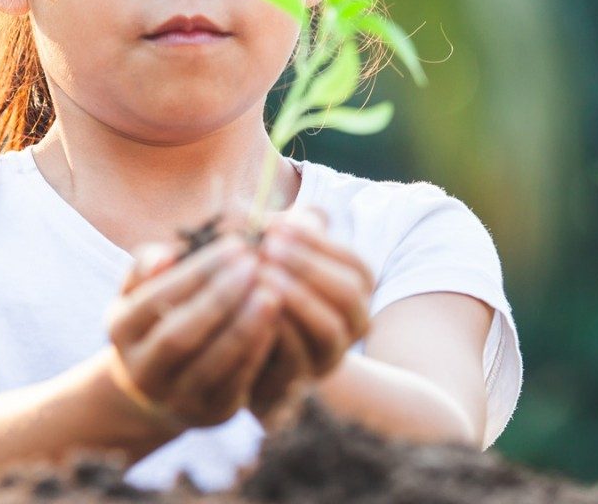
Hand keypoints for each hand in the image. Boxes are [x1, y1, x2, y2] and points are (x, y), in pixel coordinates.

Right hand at [104, 236, 281, 430]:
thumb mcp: (142, 290)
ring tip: (272, 292)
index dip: (197, 272)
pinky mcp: (210, 414)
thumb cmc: (158, 317)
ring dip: (244, 327)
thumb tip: (166, 256)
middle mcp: (141, 371)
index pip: (156, 299)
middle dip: (220, 298)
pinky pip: (236, 383)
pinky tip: (276, 322)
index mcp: (121, 331)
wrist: (162, 384)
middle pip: (179, 336)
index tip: (236, 245)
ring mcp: (175, 398)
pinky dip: (257, 352)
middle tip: (256, 265)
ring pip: (211, 364)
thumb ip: (148, 265)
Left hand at [252, 207, 372, 411]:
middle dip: (308, 267)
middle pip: (348, 294)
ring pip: (328, 330)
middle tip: (268, 247)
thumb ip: (286, 233)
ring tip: (259, 274)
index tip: (279, 226)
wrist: (243, 354)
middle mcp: (350, 327)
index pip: (354, 264)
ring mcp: (327, 358)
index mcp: (354, 292)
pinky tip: (248, 307)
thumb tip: (284, 214)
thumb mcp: (276, 257)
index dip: (318, 243)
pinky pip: (296, 361)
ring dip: (296, 299)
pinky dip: (275, 332)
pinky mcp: (298, 383)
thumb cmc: (262, 291)